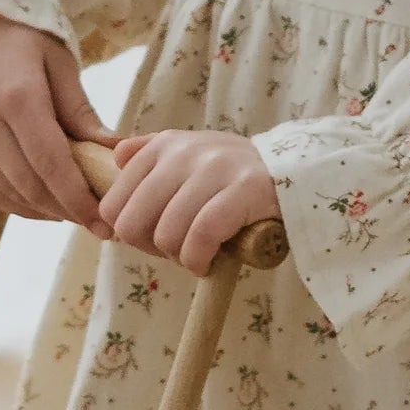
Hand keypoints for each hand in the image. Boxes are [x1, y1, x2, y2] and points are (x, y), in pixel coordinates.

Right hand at [0, 6, 112, 225]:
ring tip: (75, 212)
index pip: (52, 166)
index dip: (79, 201)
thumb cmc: (25, 35)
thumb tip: (116, 156)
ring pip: (8, 193)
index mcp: (16, 99)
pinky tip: (43, 204)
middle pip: (30, 186)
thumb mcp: (62, 65)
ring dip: (44, 211)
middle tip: (99, 224)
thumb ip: (83, 115)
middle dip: (67, 211)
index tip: (106, 222)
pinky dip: (17, 203)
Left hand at [101, 127, 280, 271]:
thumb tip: (115, 160)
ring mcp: (213, 170)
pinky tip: (207, 264)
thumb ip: (149, 155)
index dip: (128, 233)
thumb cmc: (234, 174)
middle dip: (150, 248)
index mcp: (163, 146)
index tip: (152, 240)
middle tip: (176, 251)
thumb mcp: (189, 152)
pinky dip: (198, 260)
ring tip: (198, 255)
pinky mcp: (242, 191)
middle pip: (132, 223)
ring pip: (166, 234)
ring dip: (179, 258)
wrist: (295, 171)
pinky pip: (201, 237)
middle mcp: (183, 153)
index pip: (114, 204)